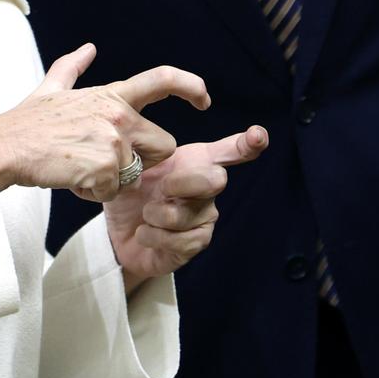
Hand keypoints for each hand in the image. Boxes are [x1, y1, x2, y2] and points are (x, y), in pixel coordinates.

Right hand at [0, 45, 209, 200]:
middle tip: (108, 163)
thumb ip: (73, 67)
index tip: (204, 99)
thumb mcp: (51, 88)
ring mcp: (113, 142)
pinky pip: (112, 193)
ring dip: (113, 180)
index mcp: (112, 95)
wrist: (4, 148)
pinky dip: (93, 193)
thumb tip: (89, 48)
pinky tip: (71, 179)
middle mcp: (120, 115)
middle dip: (144, 161)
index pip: (163, 79)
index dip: (191, 86)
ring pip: (136, 175)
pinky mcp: (104, 170)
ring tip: (80, 168)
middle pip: (164, 146)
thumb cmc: (26, 122)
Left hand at [106, 124, 268, 292]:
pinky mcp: (198, 242)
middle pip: (215, 179)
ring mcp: (206, 216)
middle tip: (159, 189)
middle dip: (181, 183)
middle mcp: (209, 188)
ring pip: (184, 214)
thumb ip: (148, 151)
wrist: (120, 231)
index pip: (233, 150)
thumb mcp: (136, 165)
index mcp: (199, 161)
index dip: (249, 143)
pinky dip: (152, 236)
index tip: (258, 135)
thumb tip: (154, 141)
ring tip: (146, 215)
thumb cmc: (134, 192)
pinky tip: (146, 233)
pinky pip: (179, 240)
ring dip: (154, 215)